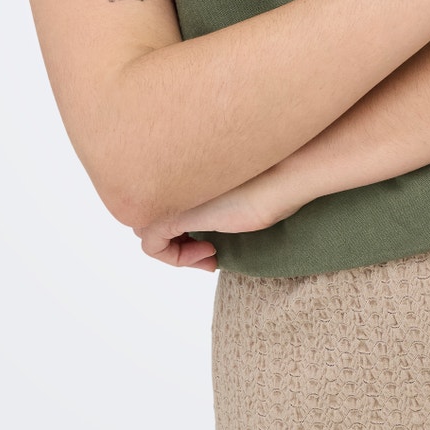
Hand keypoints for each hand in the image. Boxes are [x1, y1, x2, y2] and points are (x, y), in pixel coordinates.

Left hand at [133, 166, 301, 270]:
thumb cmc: (269, 184)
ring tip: (210, 252)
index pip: (160, 201)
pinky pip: (152, 246)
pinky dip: (176, 258)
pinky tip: (209, 254)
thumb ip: (210, 205)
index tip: (212, 244)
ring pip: (147, 231)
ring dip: (178, 250)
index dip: (183, 231)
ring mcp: (168, 195)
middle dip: (177, 241)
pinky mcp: (171, 214)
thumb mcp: (231, 198)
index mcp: (183, 170)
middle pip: (150, 215)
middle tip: (210, 251)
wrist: (282, 177)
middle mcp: (170, 178)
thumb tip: (205, 227)